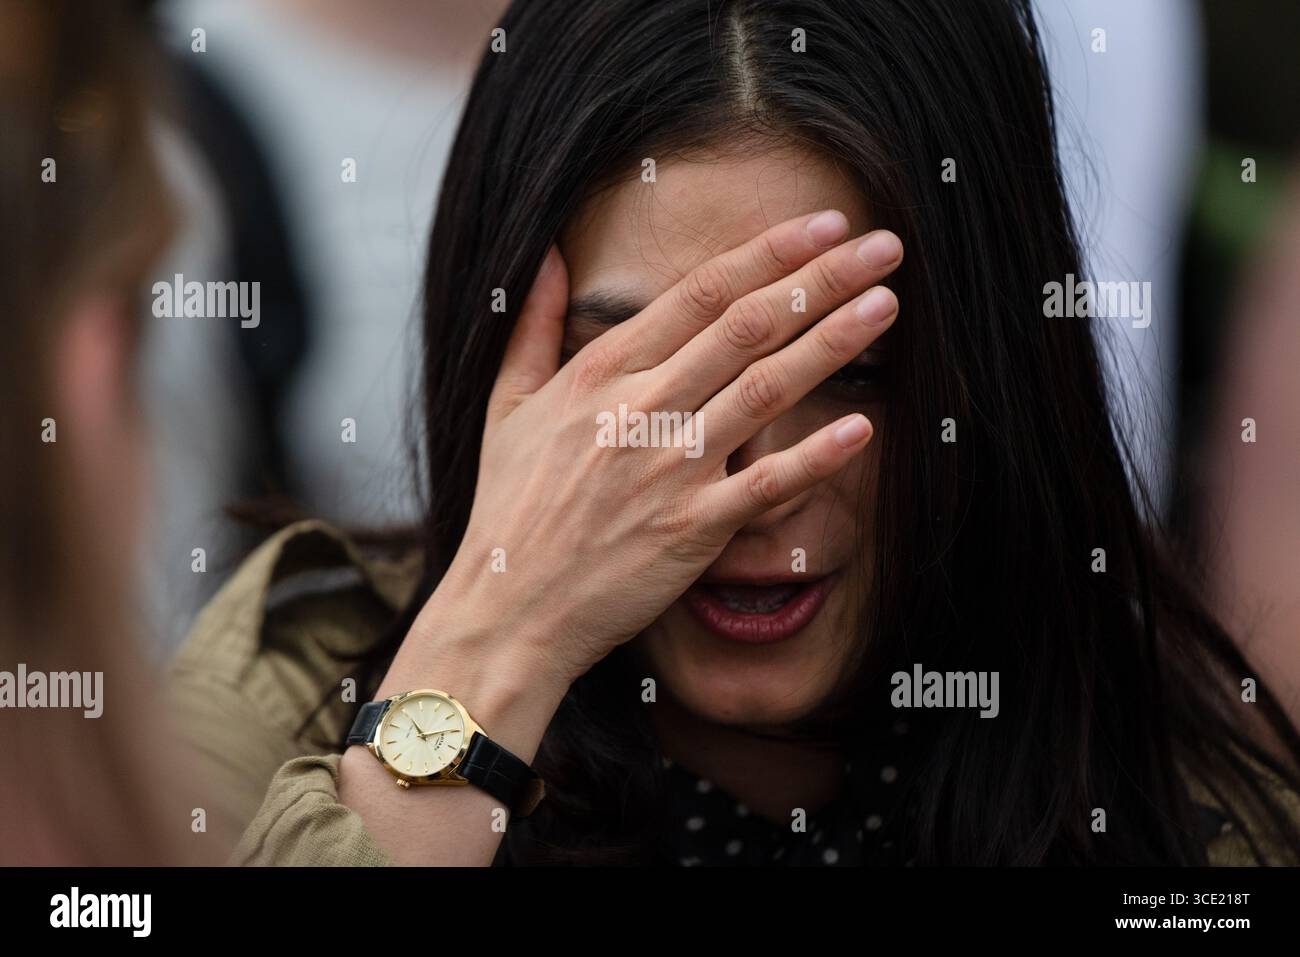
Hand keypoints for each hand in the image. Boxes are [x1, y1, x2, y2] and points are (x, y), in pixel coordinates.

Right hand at [414, 210, 900, 688]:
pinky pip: (765, 485)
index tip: (823, 224)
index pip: (701, 293)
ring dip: (832, 344)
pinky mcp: (691, 529)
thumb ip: (534, 325)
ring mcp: (669, 469)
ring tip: (887, 305)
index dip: (769, 252)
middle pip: (747, 327)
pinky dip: (815, 456)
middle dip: (821, 279)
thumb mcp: (508, 405)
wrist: (509, 608)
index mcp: (601, 372)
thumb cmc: (510, 508)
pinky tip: (862, 426)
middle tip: (882, 245)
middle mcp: (640, 409)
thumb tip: (551, 255)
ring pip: (765, 390)